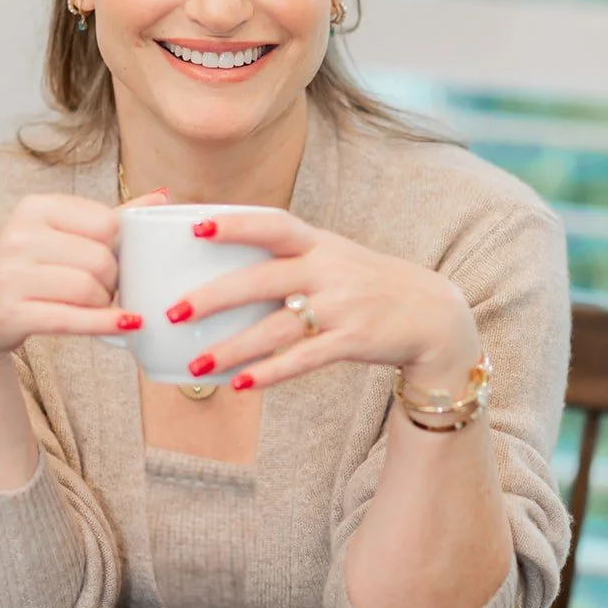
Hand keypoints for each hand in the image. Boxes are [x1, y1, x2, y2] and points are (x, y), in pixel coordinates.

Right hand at [0, 188, 168, 357]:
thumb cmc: (26, 264)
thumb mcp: (59, 231)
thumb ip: (110, 216)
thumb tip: (164, 197)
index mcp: (34, 207)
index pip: (105, 223)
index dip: (120, 246)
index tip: (116, 259)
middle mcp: (18, 236)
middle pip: (99, 259)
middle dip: (114, 279)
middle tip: (108, 289)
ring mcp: (10, 275)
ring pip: (88, 289)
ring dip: (105, 303)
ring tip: (100, 304)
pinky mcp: (10, 312)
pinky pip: (70, 319)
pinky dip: (104, 323)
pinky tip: (127, 324)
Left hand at [173, 211, 480, 390]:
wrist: (433, 314)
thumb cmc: (368, 284)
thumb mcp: (334, 256)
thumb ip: (290, 256)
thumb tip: (226, 261)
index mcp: (319, 244)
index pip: (273, 223)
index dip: (235, 224)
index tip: (194, 226)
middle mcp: (328, 271)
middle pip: (262, 279)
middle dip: (215, 296)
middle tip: (174, 310)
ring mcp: (341, 307)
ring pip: (276, 328)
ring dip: (232, 348)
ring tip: (196, 365)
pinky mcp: (353, 342)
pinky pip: (303, 360)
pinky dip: (270, 373)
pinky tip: (241, 384)